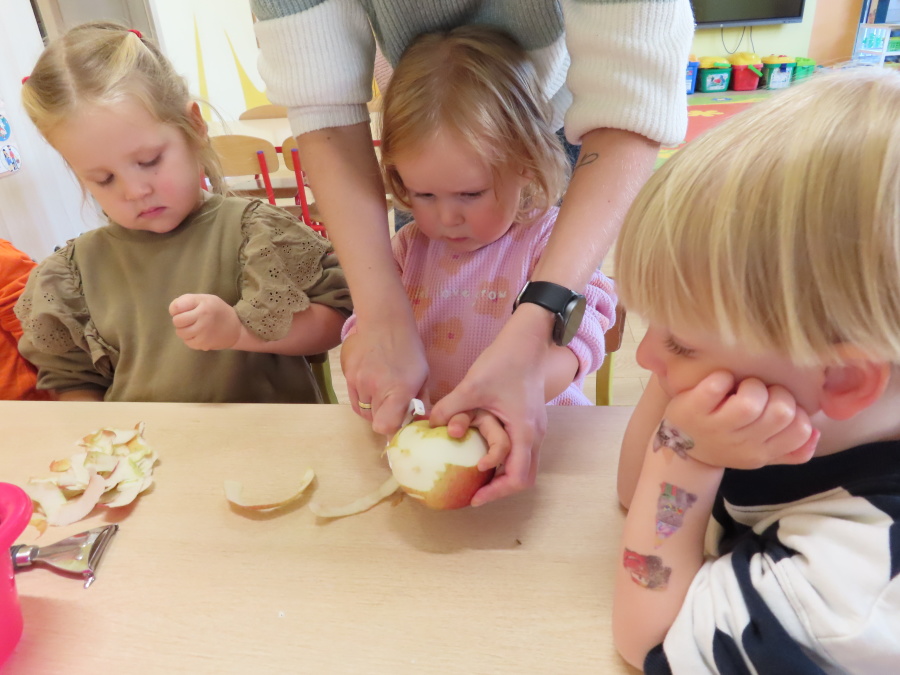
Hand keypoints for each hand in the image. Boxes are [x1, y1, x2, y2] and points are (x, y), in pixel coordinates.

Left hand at [169, 294, 241, 350]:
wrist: (236, 328)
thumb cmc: (217, 311)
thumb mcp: (206, 299)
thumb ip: (188, 300)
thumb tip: (172, 310)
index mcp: (203, 304)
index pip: (177, 307)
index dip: (175, 309)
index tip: (182, 310)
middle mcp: (203, 318)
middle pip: (177, 321)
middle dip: (179, 320)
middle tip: (188, 319)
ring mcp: (203, 333)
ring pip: (180, 333)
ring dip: (183, 330)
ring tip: (193, 327)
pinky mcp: (203, 344)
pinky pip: (187, 342)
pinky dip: (189, 338)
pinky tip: (198, 334)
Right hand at [340, 322, 428, 436]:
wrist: (384, 322)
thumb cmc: (409, 349)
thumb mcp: (423, 375)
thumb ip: (422, 402)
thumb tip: (423, 423)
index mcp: (398, 390)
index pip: (385, 426)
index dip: (392, 429)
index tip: (399, 422)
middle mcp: (375, 389)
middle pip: (374, 421)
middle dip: (385, 417)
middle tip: (393, 405)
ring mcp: (358, 382)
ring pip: (363, 411)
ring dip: (373, 408)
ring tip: (383, 393)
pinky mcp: (347, 375)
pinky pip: (354, 399)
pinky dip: (362, 399)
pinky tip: (372, 385)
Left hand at [431, 308, 549, 505]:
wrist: (527, 341)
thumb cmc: (504, 362)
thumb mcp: (473, 385)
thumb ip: (451, 407)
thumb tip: (428, 424)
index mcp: (525, 431)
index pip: (517, 477)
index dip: (496, 492)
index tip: (474, 498)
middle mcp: (535, 435)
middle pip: (524, 476)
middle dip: (500, 489)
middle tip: (474, 494)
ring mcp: (535, 428)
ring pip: (524, 464)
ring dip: (502, 475)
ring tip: (476, 480)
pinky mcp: (530, 420)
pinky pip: (520, 450)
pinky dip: (504, 460)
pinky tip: (482, 456)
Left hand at [660, 371, 818, 469]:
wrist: (680, 448)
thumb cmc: (726, 441)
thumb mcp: (758, 452)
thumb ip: (790, 449)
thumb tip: (815, 434)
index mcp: (761, 451)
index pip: (800, 431)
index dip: (797, 412)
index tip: (779, 407)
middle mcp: (741, 443)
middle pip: (781, 413)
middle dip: (777, 394)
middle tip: (762, 394)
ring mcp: (715, 427)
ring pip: (750, 403)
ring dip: (751, 386)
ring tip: (742, 388)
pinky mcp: (692, 409)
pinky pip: (715, 387)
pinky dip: (721, 378)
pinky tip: (720, 382)